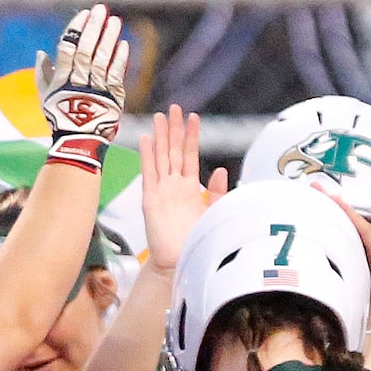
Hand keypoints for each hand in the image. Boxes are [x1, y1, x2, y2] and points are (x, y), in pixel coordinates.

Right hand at [38, 4, 129, 174]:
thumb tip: (42, 53)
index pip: (68, 47)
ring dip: (109, 38)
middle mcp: (79, 82)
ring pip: (103, 59)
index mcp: (61, 78)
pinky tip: (123, 44)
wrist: (78, 143)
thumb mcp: (46, 97)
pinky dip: (120, 59)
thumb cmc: (60, 118)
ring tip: (115, 21)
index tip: (83, 14)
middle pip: (86, 49)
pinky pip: (117, 75)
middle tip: (101, 9)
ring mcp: (97, 90)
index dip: (76, 29)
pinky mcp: (112, 99)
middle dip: (94, 27)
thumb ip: (42, 74)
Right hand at [141, 106, 225, 271]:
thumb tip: (223, 171)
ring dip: (161, 137)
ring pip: (161, 157)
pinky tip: (147, 139)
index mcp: (190, 188)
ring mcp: (161, 191)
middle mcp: (174, 186)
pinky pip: (149, 173)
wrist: (180, 262)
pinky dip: (148, 156)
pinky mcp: (151, 199)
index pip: (191, 156)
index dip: (192, 137)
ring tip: (160, 116)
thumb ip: (217, 193)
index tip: (194, 117)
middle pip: (174, 151)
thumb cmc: (195, 242)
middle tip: (174, 107)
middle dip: (174, 129)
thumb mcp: (212, 213)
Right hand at [332, 194, 370, 312]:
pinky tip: (343, 238)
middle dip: (339, 210)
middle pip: (355, 225)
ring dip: (341, 222)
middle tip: (323, 195)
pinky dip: (348, 239)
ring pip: (355, 235)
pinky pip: (357, 248)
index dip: (347, 212)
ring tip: (327, 210)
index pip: (361, 226)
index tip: (333, 198)